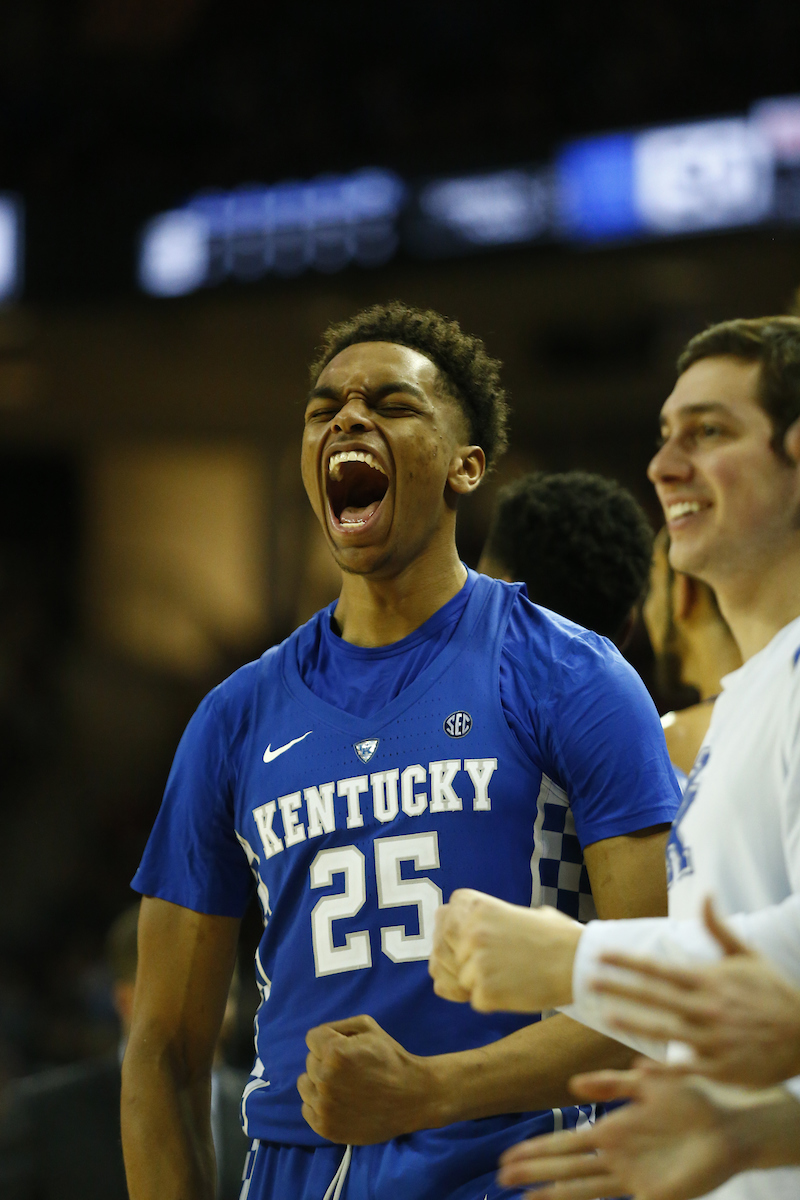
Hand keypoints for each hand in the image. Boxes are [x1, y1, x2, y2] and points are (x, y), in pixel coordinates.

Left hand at [297, 1014, 435, 1143]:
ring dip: (318, 1083)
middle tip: (350, 1069)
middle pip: (310, 1061)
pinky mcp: (325, 1127)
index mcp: (334, 1052)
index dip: (330, 1040)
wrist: (411, 1097)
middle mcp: (325, 1078)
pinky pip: (307, 1109)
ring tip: (342, 1086)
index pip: (312, 1038)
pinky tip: (338, 1103)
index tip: (346, 1049)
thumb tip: (319, 1038)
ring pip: (305, 1085)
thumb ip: (339, 1027)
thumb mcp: (368, 1027)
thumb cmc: (390, 1058)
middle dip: (326, 1060)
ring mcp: (324, 1106)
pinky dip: (318, 1105)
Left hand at [429, 888, 581, 1011]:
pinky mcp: (484, 992)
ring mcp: (475, 962)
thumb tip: (454, 944)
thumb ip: (482, 922)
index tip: (466, 940)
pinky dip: (492, 1000)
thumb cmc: (553, 937)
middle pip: (442, 952)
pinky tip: (515, 989)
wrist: (579, 962)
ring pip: (459, 980)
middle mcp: (470, 931)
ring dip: (476, 983)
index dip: (452, 933)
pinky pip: (475, 1000)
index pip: (443, 918)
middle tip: (485, 966)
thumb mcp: (514, 914)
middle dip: (458, 962)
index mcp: (476, 906)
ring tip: (509, 976)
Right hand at [498, 1065, 781, 1199]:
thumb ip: (613, 1082)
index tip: (508, 1155)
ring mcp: (632, 1178)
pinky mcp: (653, 1194)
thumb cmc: (693, 1100)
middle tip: (501, 1177)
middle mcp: (616, 1157)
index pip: (565, 1143)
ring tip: (522, 1198)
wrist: (732, 1124)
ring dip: (552, 1193)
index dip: (537, 1150)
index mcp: (613, 1130)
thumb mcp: (649, 1081)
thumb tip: (573, 1085)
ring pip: (582, 1187)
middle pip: (566, 1167)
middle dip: (534, 1171)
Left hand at [590, 897, 799, 1085]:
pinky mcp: (721, 1068)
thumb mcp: (748, 956)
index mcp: (709, 980)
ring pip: (665, 1031)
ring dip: (634, 1022)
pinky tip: (639, 1066)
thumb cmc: (774, 994)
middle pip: (654, 996)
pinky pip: (686, 1068)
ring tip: (606, 1013)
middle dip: (619, 986)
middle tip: (588, 979)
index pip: (660, 968)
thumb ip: (719, 928)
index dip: (628, 961)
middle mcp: (707, 1008)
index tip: (601, 955)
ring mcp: (713, 1040)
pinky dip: (663, 1068)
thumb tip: (706, 894)